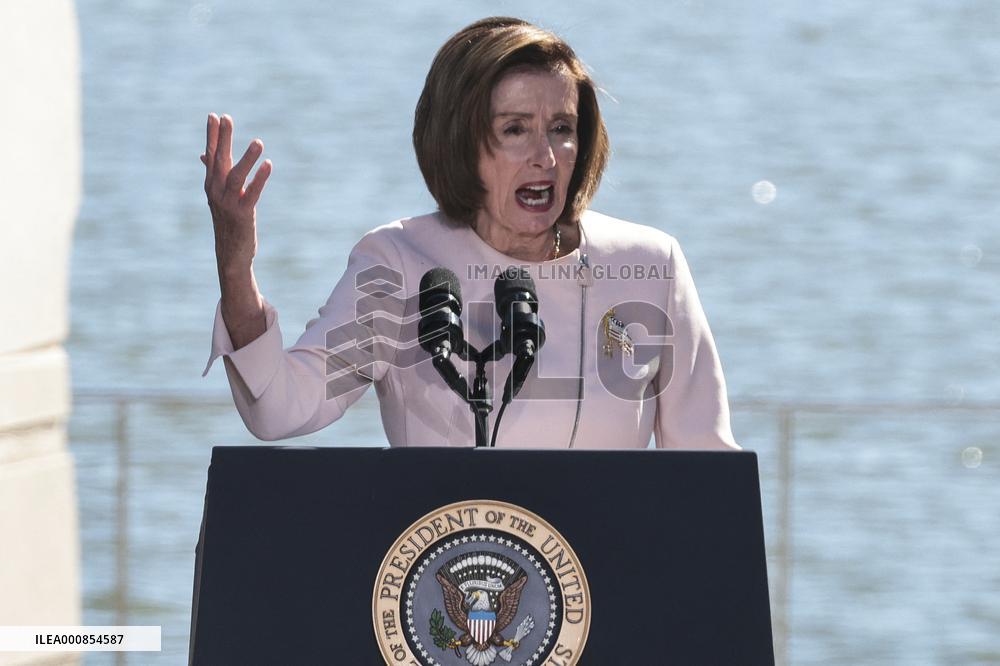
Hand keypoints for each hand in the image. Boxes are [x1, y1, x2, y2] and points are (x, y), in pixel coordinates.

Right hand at [201, 113, 271, 273]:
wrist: (230, 254)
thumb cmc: (227, 222)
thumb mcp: (219, 196)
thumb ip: (214, 173)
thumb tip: (205, 154)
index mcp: (211, 184)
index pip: (212, 155)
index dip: (213, 135)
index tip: (214, 115)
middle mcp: (215, 191)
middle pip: (219, 161)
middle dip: (222, 139)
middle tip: (226, 117)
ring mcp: (227, 203)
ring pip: (236, 176)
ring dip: (247, 158)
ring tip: (258, 142)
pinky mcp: (242, 214)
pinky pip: (251, 193)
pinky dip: (260, 179)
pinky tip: (268, 165)